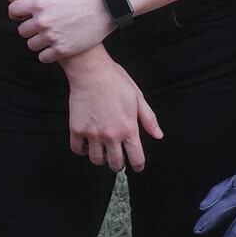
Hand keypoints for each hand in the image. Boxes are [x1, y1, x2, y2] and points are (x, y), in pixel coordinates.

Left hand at [9, 0, 112, 61]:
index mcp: (40, 3)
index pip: (13, 11)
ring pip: (31, 45)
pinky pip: (43, 57)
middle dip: (29, 27)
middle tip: (40, 25)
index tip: (23, 14)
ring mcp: (52, 37)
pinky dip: (46, 53)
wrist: (107, 9)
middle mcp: (43, 21)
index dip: (16, 12)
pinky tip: (54, 45)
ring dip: (37, 41)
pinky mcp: (62, 50)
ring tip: (48, 35)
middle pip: (22, 30)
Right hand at [63, 47, 162, 171]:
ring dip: (101, 157)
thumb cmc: (116, 81)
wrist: (91, 71)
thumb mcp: (138, 97)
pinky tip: (87, 143)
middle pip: (115, 164)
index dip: (138, 165)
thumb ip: (148, 119)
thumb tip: (158, 135)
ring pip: (96, 160)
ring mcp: (92, 134)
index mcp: (129, 129)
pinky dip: (82, 150)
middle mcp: (111, 135)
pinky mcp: (77, 129)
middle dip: (118, 163)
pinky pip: (78, 149)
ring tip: (102, 149)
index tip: (136, 165)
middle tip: (117, 156)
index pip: (136, 159)